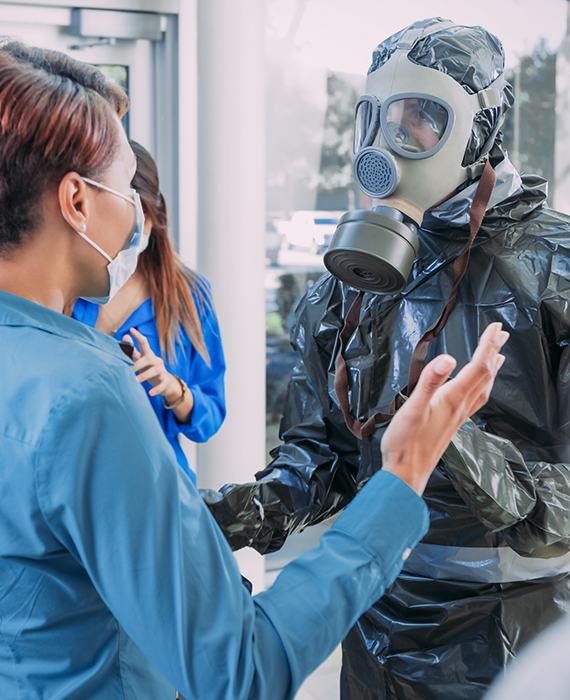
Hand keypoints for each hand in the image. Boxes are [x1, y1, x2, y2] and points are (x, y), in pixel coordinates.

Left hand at [124, 328, 182, 403]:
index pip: (144, 343)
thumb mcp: (141, 360)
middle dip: (138, 364)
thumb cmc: (149, 369)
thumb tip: (124, 335)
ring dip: (145, 375)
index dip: (138, 336)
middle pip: (148, 358)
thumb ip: (133, 350)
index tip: (131, 329)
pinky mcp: (165, 380)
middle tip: (128, 370)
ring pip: (155, 370)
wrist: (166, 384)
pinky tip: (151, 393)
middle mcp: (156, 360)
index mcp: (148, 355)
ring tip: (136, 381)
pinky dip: (156, 389)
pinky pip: (162, 384)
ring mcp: (162, 370)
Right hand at [381, 322, 508, 494]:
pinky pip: (475, 399)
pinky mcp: (452, 423)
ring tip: (497, 356)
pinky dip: (482, 386)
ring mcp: (458, 416)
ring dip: (491, 368)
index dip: (487, 345)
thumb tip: (446, 359)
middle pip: (485, 375)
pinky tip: (476, 387)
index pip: (477, 366)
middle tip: (501, 334)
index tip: (494, 327)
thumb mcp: (412, 408)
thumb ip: (429, 382)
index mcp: (452, 399)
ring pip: (483, 388)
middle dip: (493, 351)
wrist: (406, 472)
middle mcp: (460, 407)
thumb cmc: (406, 444)